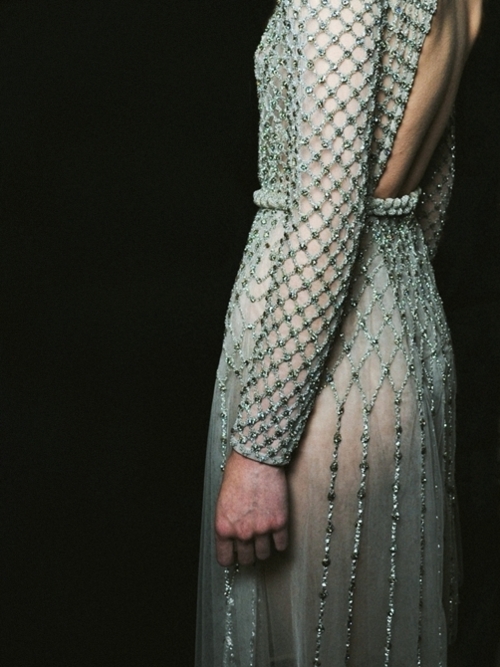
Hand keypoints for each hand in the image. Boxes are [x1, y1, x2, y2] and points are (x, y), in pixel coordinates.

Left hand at [215, 450, 288, 566]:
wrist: (256, 459)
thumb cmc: (237, 473)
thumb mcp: (222, 502)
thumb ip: (228, 522)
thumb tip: (233, 536)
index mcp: (224, 528)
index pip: (225, 559)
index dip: (231, 557)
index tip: (235, 554)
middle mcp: (242, 532)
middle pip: (247, 559)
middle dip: (248, 553)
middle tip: (251, 544)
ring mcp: (262, 529)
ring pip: (264, 555)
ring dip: (264, 548)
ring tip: (264, 537)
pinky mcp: (280, 522)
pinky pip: (281, 545)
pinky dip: (279, 542)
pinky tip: (276, 534)